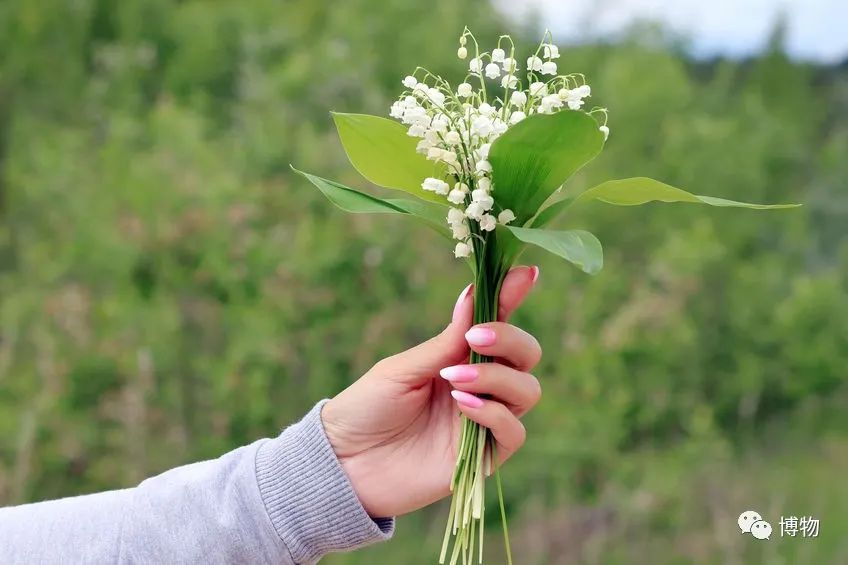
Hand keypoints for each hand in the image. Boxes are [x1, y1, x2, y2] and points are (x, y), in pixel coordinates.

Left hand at [321, 266, 542, 517]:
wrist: (345, 464)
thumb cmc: (367, 409)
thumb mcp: (402, 369)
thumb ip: (443, 342)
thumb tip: (472, 295)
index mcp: (460, 356)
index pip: (498, 321)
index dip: (513, 295)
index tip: (525, 273)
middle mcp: (481, 385)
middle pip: (526, 354)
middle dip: (509, 339)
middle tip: (474, 339)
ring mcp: (485, 420)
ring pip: (528, 390)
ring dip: (497, 378)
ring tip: (453, 380)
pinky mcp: (485, 456)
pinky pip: (514, 432)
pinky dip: (495, 414)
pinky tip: (462, 406)